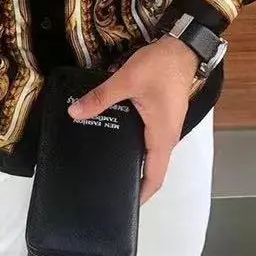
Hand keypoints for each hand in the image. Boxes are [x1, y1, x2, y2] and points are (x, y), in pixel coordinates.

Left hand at [67, 36, 197, 204]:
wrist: (181, 48)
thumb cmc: (159, 67)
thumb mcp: (126, 80)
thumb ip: (100, 97)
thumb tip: (74, 113)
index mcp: (162, 136)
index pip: (155, 177)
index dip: (142, 195)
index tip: (124, 207)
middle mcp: (167, 136)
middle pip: (153, 170)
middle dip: (135, 183)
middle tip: (109, 190)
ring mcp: (166, 127)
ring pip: (152, 156)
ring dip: (137, 166)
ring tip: (110, 170)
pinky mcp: (162, 116)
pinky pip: (150, 141)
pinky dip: (138, 150)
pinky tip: (118, 142)